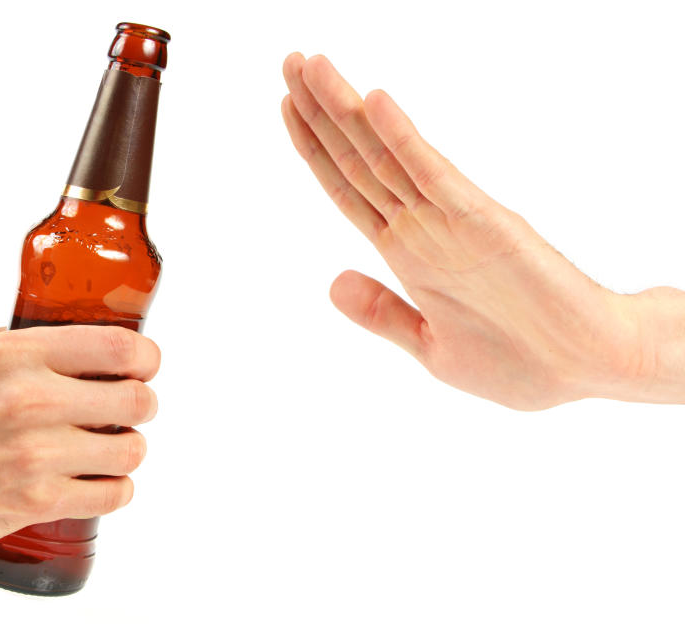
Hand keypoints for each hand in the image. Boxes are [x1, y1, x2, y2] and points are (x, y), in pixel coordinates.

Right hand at [0, 325, 160, 549]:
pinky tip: (99, 480)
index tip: (145, 366)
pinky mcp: (35, 501)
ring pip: (132, 451)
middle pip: (137, 400)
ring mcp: (35, 454)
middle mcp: (30, 399)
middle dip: (143, 405)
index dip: (147, 358)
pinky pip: (113, 495)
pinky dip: (116, 489)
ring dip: (129, 449)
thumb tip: (86, 340)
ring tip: (111, 447)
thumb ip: (30, 340)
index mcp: (16, 354)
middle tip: (131, 410)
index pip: (120, 348)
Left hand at [281, 53, 684, 408]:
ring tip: (311, 66)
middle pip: (358, 159)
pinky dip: (403, 140)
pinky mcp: (484, 222)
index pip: (347, 188)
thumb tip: (331, 284)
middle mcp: (421, 227)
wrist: (587, 368)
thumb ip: (383, 313)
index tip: (287, 106)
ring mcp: (449, 221)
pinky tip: (375, 104)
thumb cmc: (520, 362)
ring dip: (346, 109)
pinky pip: (434, 175)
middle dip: (320, 111)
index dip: (315, 147)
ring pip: (386, 156)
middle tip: (291, 61)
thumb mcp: (431, 346)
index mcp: (405, 253)